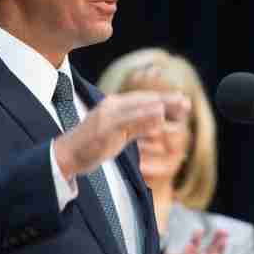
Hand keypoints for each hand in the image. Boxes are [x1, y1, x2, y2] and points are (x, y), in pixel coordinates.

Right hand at [54, 91, 189, 180]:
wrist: (66, 155)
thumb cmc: (92, 145)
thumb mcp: (120, 135)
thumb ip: (138, 126)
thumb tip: (159, 120)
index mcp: (114, 105)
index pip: (143, 99)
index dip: (164, 99)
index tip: (182, 101)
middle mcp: (112, 106)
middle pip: (145, 100)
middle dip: (167, 100)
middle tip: (187, 102)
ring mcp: (109, 116)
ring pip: (139, 107)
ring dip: (161, 105)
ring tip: (180, 106)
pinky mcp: (105, 128)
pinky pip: (129, 121)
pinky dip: (145, 117)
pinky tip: (159, 115)